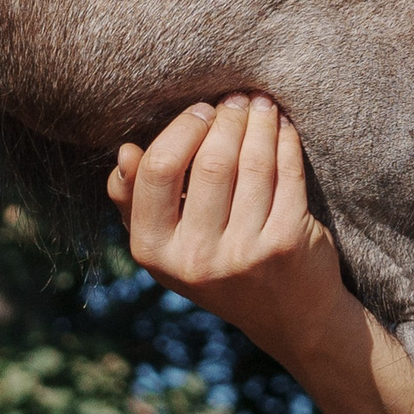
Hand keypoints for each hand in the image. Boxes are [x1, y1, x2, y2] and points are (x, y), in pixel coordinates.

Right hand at [108, 93, 354, 362]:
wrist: (288, 315)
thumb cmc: (218, 261)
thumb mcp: (166, 242)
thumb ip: (135, 199)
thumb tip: (125, 152)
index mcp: (153, 251)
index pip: (158, 170)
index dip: (181, 129)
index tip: (201, 109)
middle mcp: (196, 258)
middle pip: (211, 162)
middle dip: (226, 118)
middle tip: (235, 98)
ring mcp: (244, 254)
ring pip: (253, 163)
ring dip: (259, 122)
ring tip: (259, 104)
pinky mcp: (286, 245)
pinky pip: (287, 174)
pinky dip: (286, 141)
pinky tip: (283, 127)